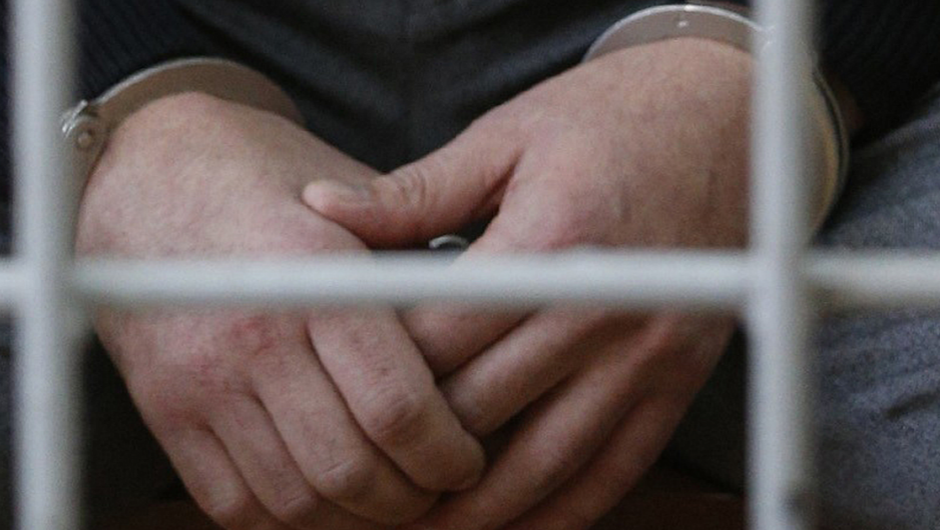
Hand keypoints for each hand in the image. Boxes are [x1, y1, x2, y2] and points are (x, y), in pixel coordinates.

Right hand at [76, 93, 484, 528]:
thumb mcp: (348, 197)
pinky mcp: (164, 410)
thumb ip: (412, 263)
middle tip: (437, 482)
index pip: (397, 406)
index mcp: (314, 276)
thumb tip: (489, 328)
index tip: (468, 458)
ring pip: (297, 501)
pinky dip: (292, 516)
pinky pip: (236, 503)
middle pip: (351, 469)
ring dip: (357, 516)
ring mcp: (199, 382)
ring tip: (389, 491)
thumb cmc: (264, 180)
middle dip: (412, 496)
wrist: (143, 172)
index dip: (449, 453)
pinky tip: (325, 492)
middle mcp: (252, 336)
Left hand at [303, 38, 752, 528]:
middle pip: (482, 408)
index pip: (441, 337)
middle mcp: (602, 310)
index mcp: (552, 241)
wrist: (728, 120)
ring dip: (475, 509)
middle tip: (358, 468)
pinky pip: (614, 471)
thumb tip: (323, 209)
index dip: (380, 372)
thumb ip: (416, 191)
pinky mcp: (676, 382)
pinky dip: (558, 513)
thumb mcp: (508, 135)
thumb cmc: (612, 119)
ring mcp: (647, 355)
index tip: (336, 390)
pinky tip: (510, 525)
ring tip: (419, 525)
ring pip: (544, 463)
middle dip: (412, 449)